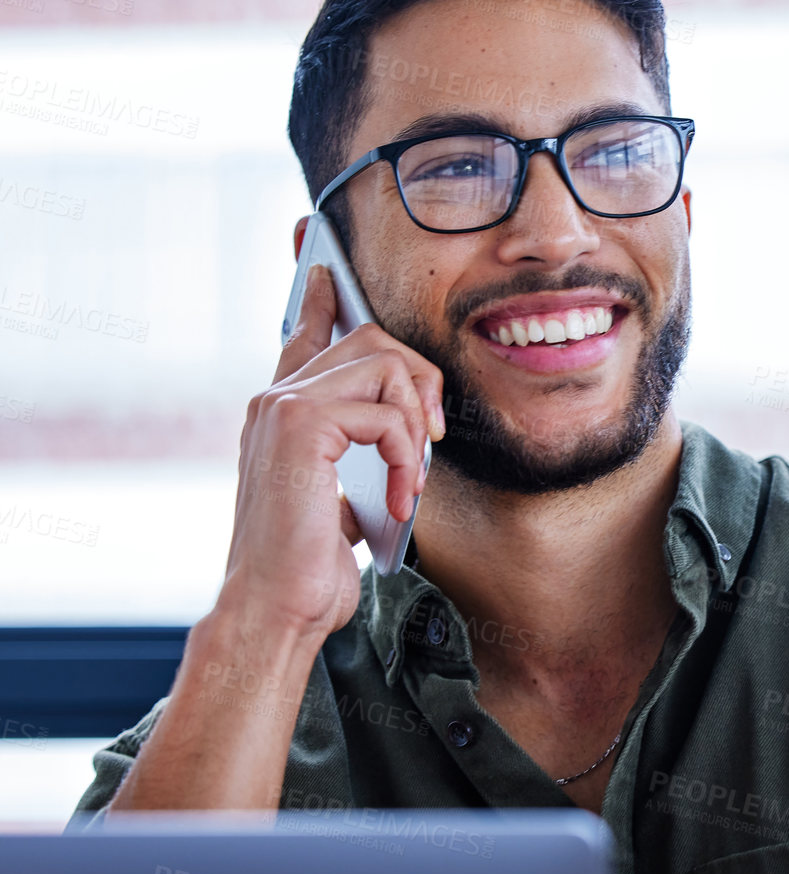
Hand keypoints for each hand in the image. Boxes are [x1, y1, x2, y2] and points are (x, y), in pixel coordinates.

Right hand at [219, 263, 445, 641]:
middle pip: (371, 338)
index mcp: (281, 413)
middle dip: (420, 379)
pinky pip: (385, 412)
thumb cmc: (308, 566)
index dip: (318, 297)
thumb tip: (405, 430)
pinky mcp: (301, 425)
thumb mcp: (341, 498)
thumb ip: (357, 453)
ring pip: (385, 365)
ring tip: (409, 482)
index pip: (303, 336)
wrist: (276, 607)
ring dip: (415, 425)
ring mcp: (282, 406)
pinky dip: (406, 458)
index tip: (323, 266)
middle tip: (428, 439)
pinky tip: (398, 501)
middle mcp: (274, 399)